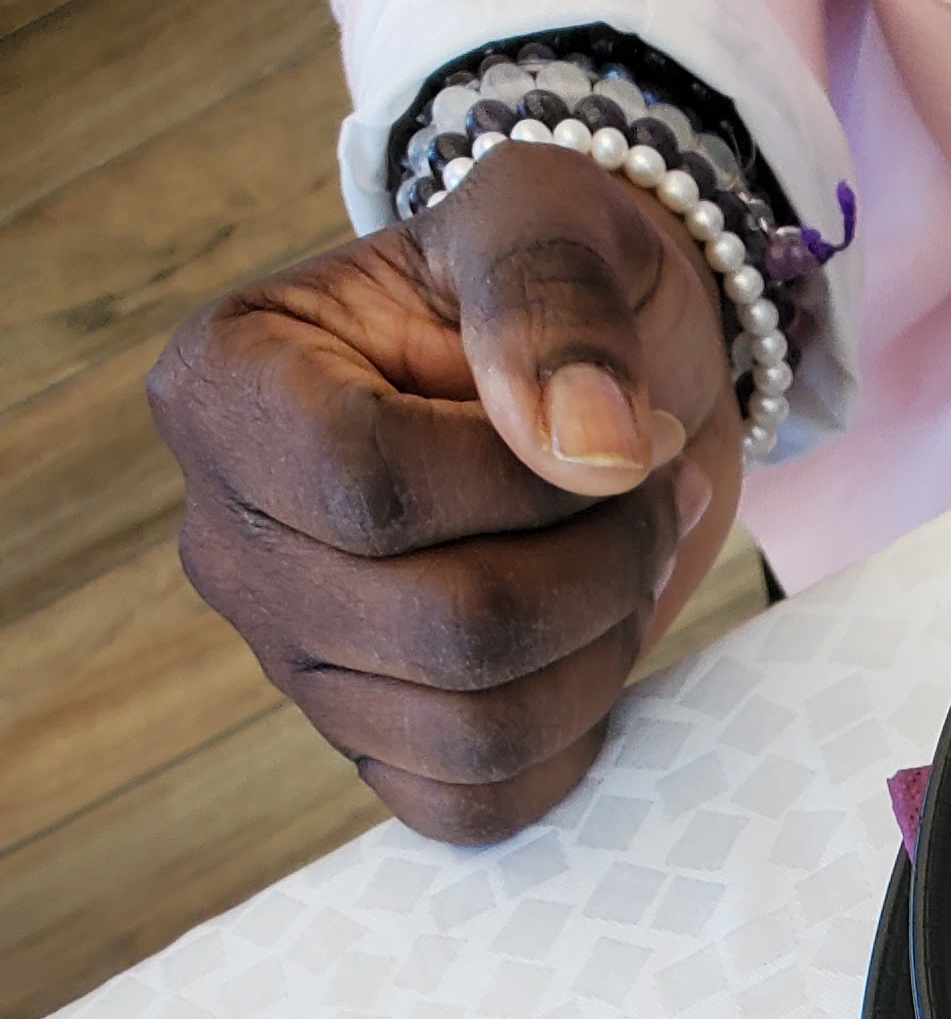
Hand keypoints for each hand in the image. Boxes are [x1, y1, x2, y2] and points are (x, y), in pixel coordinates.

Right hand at [150, 145, 743, 844]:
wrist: (589, 381)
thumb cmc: (554, 286)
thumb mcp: (554, 217)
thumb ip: (551, 294)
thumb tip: (584, 449)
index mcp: (228, 388)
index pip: (368, 487)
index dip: (531, 480)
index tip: (627, 421)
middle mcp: (232, 538)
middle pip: (443, 626)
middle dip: (601, 561)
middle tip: (654, 484)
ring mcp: (292, 658)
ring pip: (475, 728)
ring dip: (606, 639)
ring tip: (631, 544)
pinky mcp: (371, 743)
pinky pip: (476, 802)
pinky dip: (572, 733)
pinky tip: (594, 634)